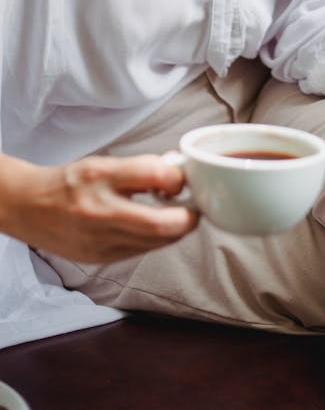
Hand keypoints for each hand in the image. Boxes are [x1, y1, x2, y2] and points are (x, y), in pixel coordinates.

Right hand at [0, 153, 198, 262]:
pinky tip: (153, 225)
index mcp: (100, 178)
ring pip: (157, 242)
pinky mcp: (101, 259)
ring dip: (176, 229)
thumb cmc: (71, 183)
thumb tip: (179, 171)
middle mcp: (99, 212)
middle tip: (194, 205)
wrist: (30, 209)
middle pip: (162, 224)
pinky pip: (142, 250)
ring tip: (174, 212)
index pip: (153, 175)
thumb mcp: (105, 164)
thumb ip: (144, 168)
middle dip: (188, 217)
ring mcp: (100, 242)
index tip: (182, 177)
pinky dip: (157, 239)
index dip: (177, 177)